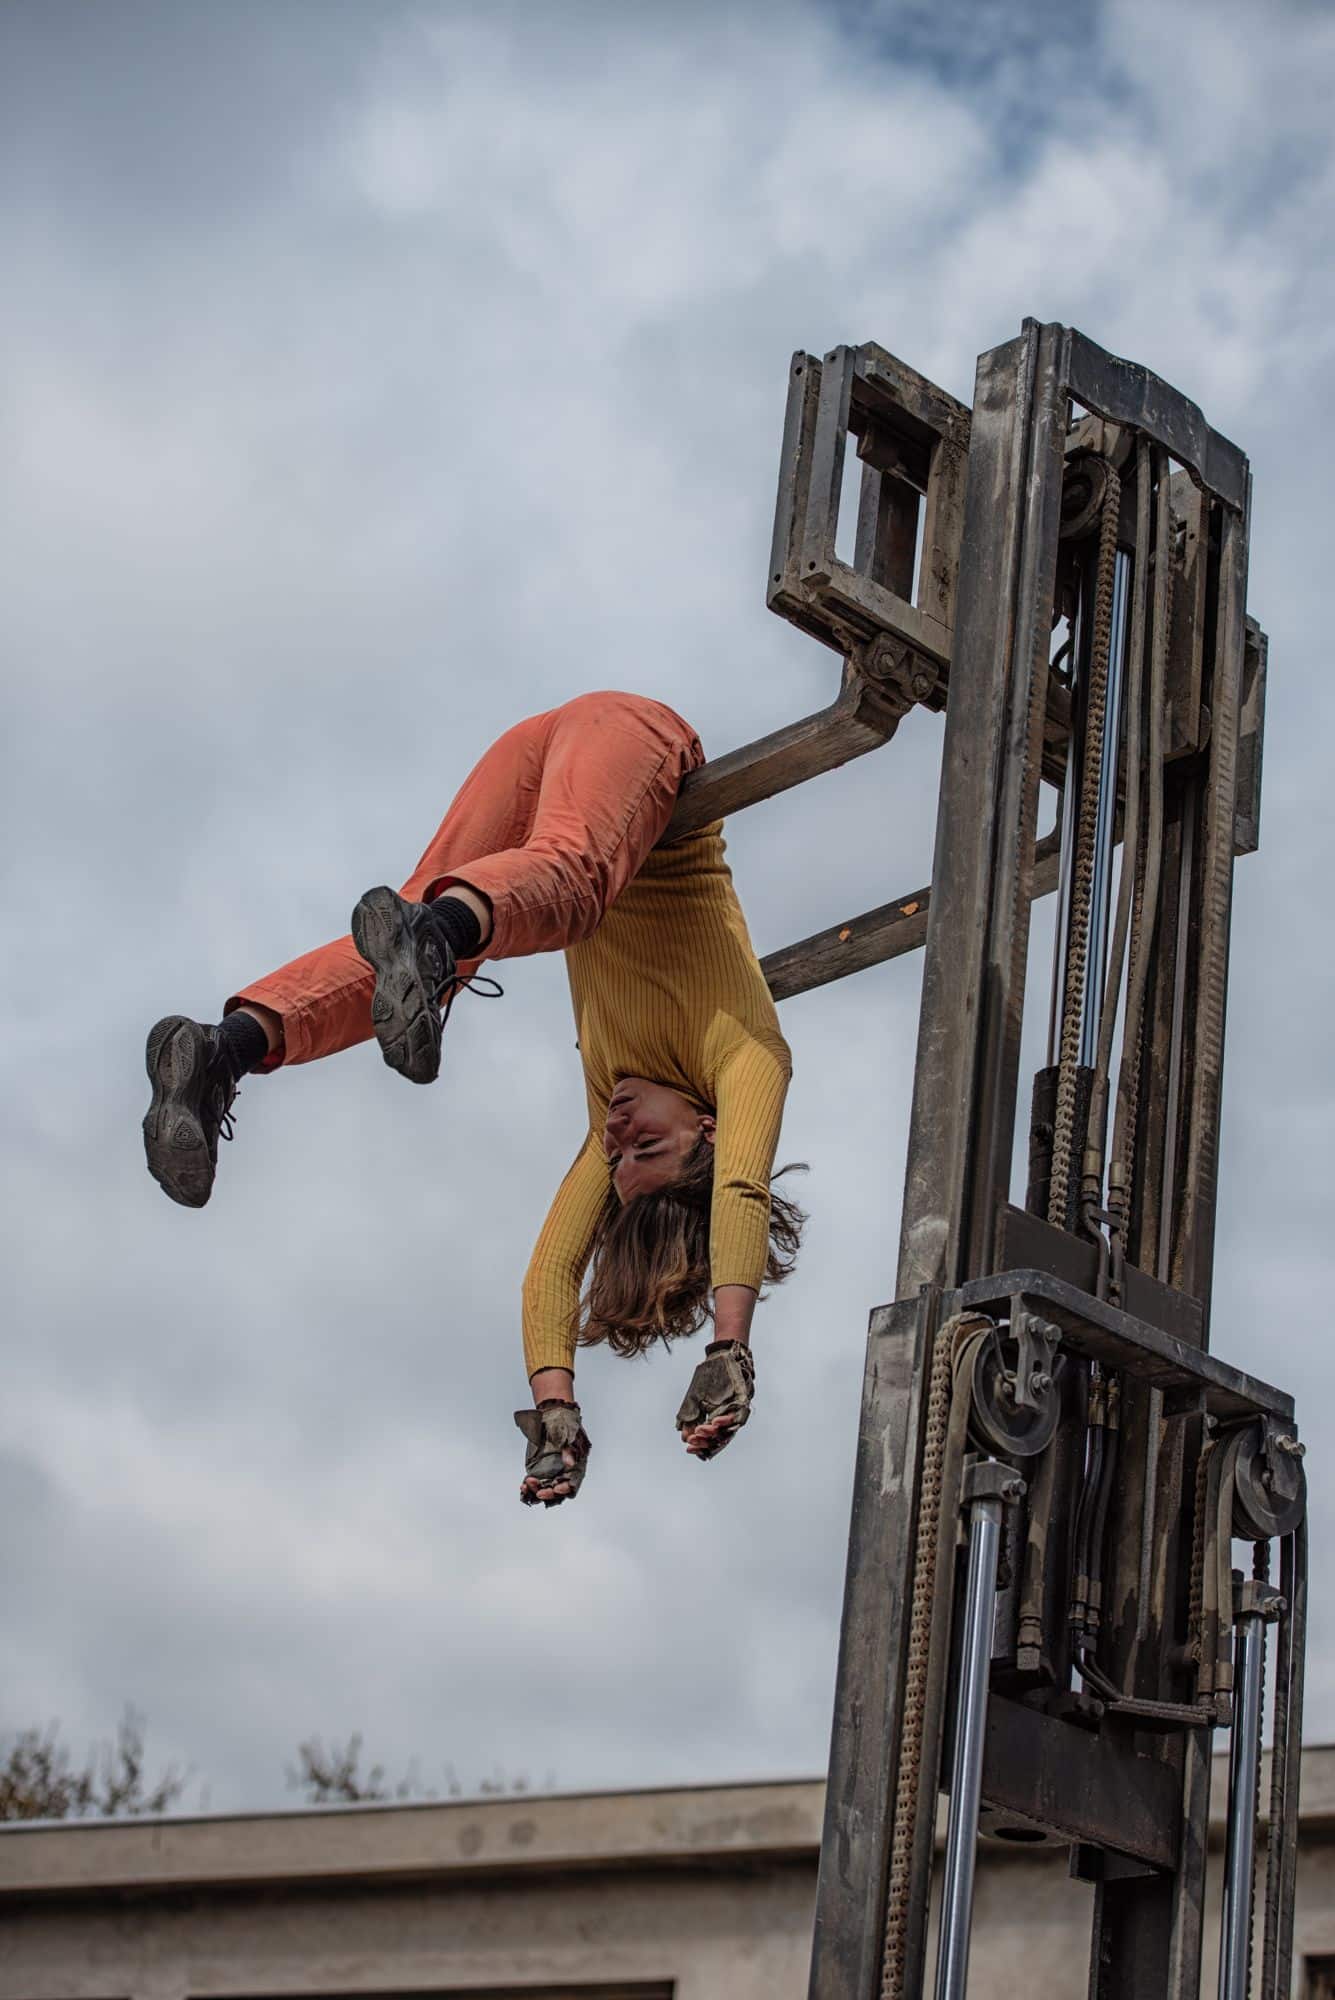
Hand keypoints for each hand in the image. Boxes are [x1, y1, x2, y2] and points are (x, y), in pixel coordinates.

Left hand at [515, 1399, 590, 1506]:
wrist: (551, 1413)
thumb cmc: (564, 1422)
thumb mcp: (569, 1433)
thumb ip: (569, 1449)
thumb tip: (570, 1463)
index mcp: (575, 1466)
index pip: (572, 1485)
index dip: (565, 1489)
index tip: (555, 1488)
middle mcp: (563, 1473)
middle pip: (557, 1493)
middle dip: (548, 1494)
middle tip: (539, 1492)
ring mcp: (550, 1473)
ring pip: (544, 1491)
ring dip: (536, 1493)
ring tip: (527, 1486)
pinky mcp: (538, 1471)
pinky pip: (533, 1485)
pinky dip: (528, 1489)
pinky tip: (522, 1487)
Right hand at [675, 1340, 754, 1462]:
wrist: (722, 1356)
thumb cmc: (709, 1377)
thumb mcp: (695, 1399)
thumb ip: (690, 1417)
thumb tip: (684, 1437)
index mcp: (716, 1420)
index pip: (710, 1440)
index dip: (700, 1446)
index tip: (688, 1448)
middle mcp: (728, 1418)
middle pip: (720, 1439)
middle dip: (706, 1442)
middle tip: (693, 1442)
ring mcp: (737, 1411)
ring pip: (729, 1430)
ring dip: (714, 1433)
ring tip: (701, 1431)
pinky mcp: (744, 1402)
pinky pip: (738, 1416)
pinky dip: (726, 1421)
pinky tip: (715, 1421)